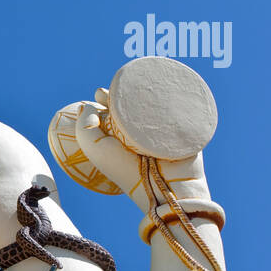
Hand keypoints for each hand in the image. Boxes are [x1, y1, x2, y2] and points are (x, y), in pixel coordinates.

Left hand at [73, 90, 210, 214]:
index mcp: (121, 138)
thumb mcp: (97, 150)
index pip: (112, 113)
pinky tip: (165, 88)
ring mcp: (163, 131)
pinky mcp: (185, 129)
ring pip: (155, 105)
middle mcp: (140, 133)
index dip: (106, 100)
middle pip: (132, 105)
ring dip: (148, 93)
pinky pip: (179, 109)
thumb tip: (85, 105)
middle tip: (120, 85)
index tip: (100, 93)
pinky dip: (172, 99)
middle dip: (125, 92)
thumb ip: (85, 128)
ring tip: (140, 84)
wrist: (163, 186)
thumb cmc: (127, 170)